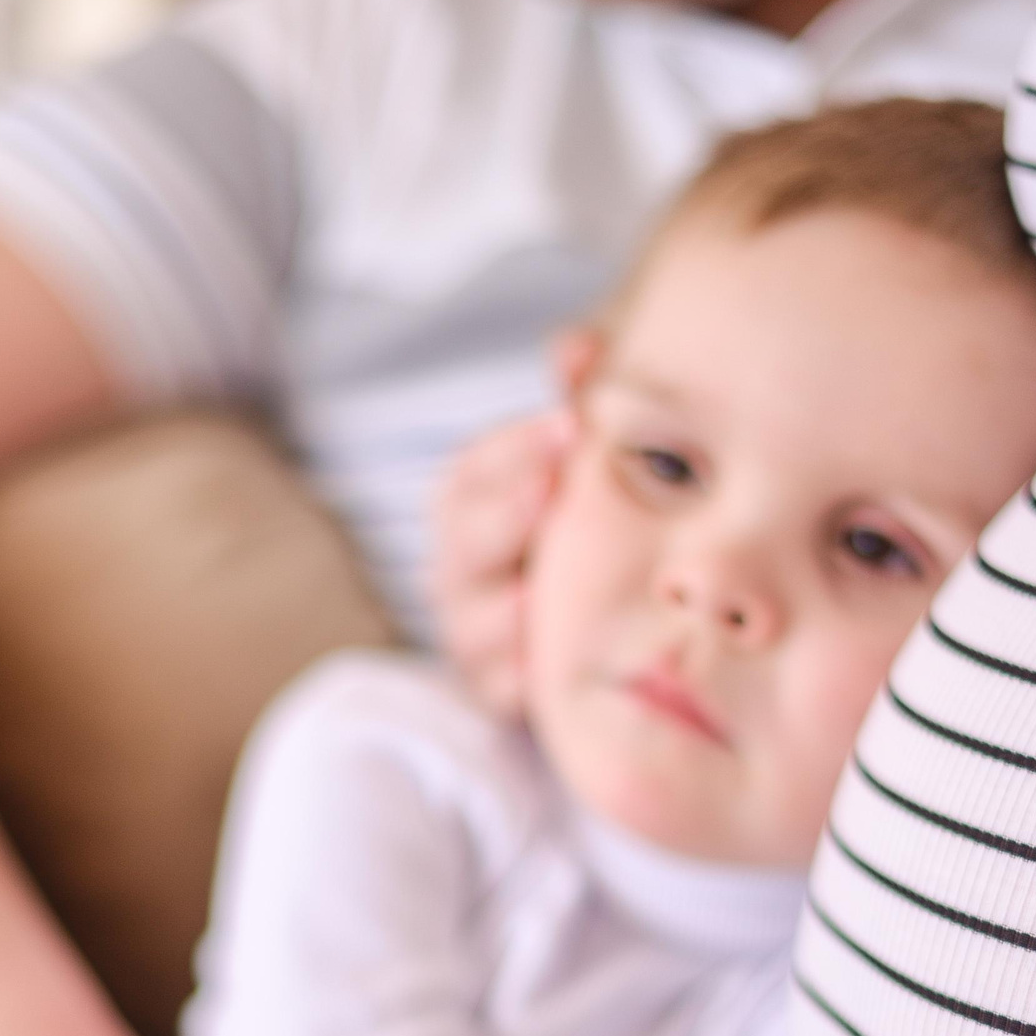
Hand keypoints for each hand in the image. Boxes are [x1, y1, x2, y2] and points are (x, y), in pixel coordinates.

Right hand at [429, 407, 575, 716]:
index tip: (572, 424)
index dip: (517, 446)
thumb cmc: (564, 531)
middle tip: (550, 493)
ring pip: (471, 620)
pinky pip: (496, 687)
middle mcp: (458, 565)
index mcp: (470, 502)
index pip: (475, 468)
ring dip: (500, 610)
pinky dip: (513, 679)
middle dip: (505, 517)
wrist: (569, 636)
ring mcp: (470, 630)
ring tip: (528, 596)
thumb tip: (577, 345)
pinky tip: (538, 670)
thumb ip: (573, 398)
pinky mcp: (494, 689)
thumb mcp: (569, 464)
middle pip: (464, 540)